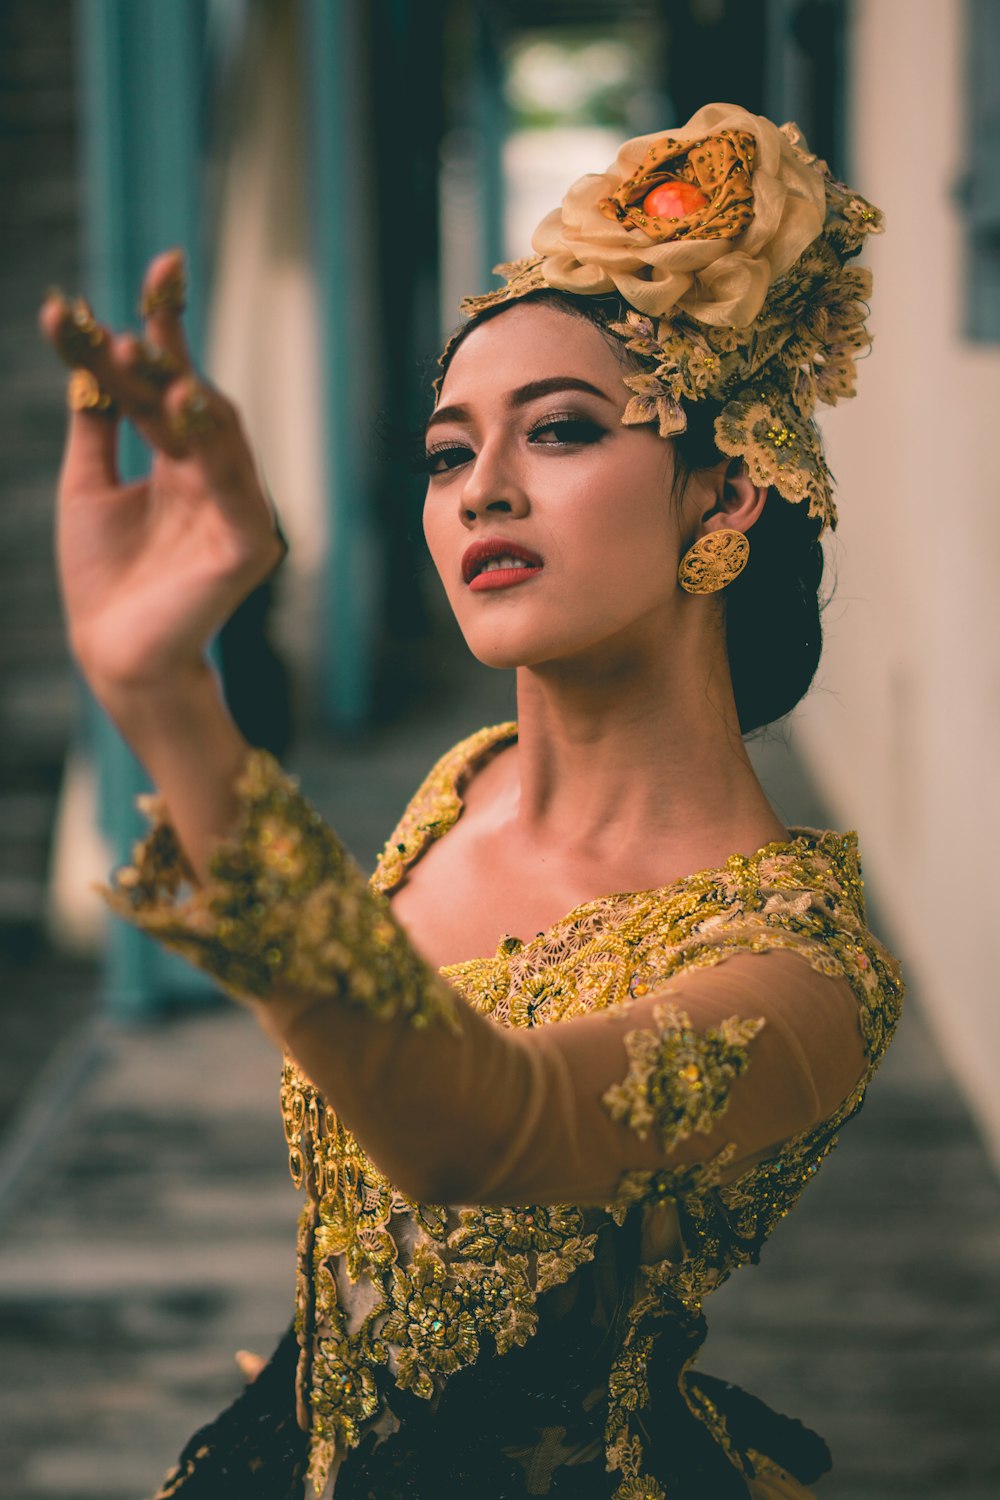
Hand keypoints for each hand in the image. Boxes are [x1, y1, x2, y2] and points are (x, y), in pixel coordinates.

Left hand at [39, 249, 285, 701]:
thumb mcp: (89, 485)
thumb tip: (99, 345)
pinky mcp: (249, 547)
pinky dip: (216, 450)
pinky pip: (236, 488)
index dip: (169, 327)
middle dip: (174, 349)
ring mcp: (239, 511)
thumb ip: (98, 423)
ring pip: (222, 436)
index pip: (175, 383)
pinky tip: (190, 408)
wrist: (111, 653)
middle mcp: (216, 478)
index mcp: (182, 463)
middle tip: (150, 297)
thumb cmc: (103, 578)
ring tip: (162, 363)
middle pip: (199, 398)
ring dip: (194, 396)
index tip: (163, 266)